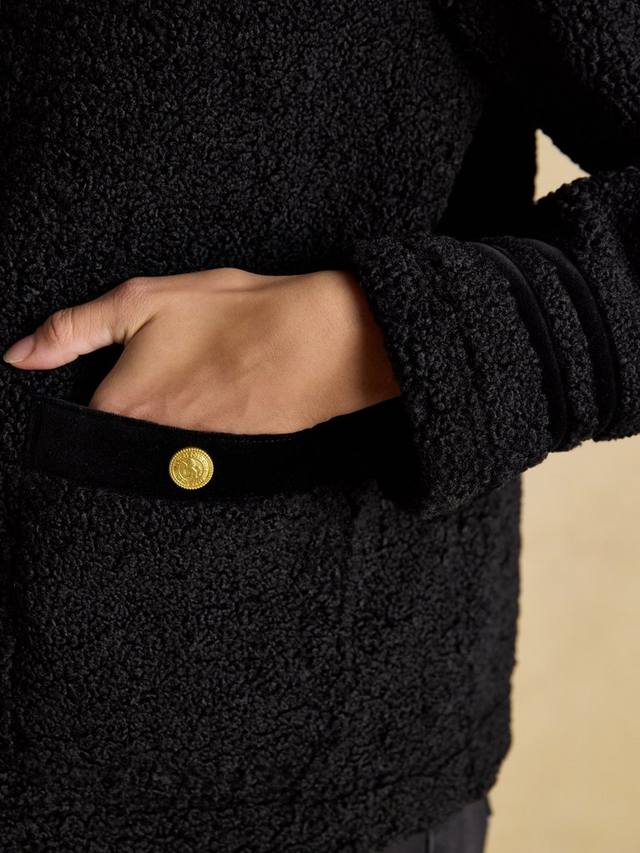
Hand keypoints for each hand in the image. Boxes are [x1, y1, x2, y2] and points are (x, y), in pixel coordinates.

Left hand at [2, 267, 400, 432]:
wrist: (319, 345)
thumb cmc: (234, 315)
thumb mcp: (143, 301)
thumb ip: (74, 329)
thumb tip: (18, 355)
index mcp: (124, 404)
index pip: (77, 419)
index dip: (90, 390)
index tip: (113, 370)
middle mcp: (152, 442)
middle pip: (118, 436)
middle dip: (130, 407)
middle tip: (162, 369)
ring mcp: (192, 455)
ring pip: (155, 445)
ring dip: (166, 416)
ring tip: (193, 376)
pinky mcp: (227, 457)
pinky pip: (194, 452)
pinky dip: (198, 425)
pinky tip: (219, 391)